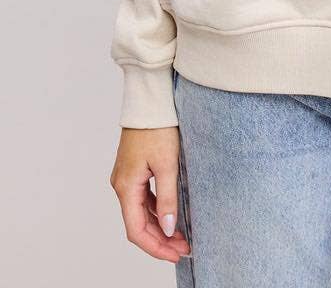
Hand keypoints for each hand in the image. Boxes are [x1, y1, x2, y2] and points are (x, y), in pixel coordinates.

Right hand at [109, 126, 191, 263]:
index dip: (156, 247)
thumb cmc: (157, 128)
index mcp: (126, 187)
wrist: (150, 101)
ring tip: (181, 236)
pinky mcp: (133, 170)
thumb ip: (168, 198)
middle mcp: (121, 185)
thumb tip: (168, 228)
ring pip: (140, 212)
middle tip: (184, 248)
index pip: (136, 230)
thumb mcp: (167, 165)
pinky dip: (156, 211)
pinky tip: (171, 215)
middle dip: (160, 239)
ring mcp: (126, 178)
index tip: (176, 254)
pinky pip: (142, 199)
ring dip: (159, 226)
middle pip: (138, 224)